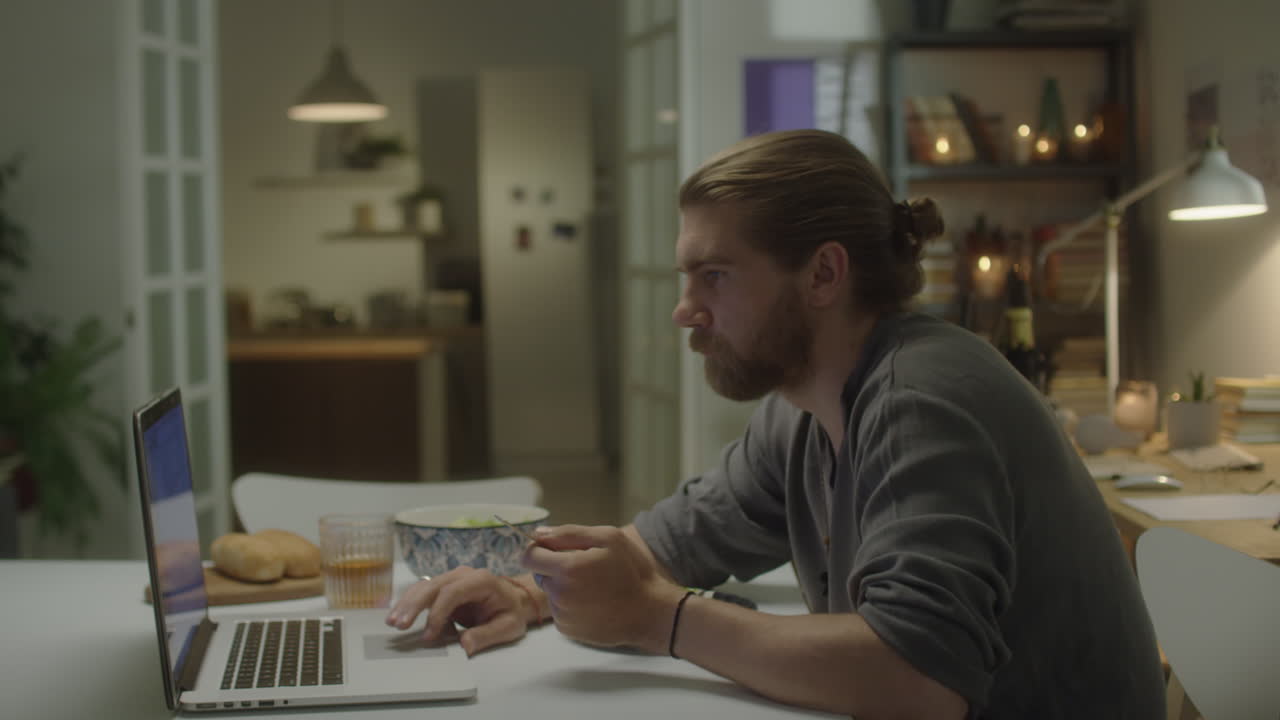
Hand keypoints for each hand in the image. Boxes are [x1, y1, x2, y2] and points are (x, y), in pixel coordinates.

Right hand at [384, 566, 535, 655]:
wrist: (515, 600)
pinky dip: (409, 603)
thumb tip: (464, 645)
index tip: (429, 635)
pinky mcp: (444, 587)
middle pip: (433, 586)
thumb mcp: (508, 627)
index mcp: (481, 580)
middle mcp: (463, 575)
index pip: (453, 592)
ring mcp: (452, 579)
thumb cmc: (512, 612)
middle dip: (414, 605)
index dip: (438, 613)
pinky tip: (397, 616)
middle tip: (399, 625)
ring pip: (423, 587)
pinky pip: (423, 593)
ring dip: (407, 604)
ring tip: (392, 622)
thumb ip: (487, 635)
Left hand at [523, 524, 686, 653]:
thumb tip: (538, 533)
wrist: (649, 612)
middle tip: (582, 567)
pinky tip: (592, 602)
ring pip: (550, 593)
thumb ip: (569, 533)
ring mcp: (562, 615)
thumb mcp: (609, 539)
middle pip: (539, 574)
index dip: (539, 549)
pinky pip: (559, 610)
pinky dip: (569, 605)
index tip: (554, 549)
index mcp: (567, 568)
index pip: (529, 556)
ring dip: (563, 586)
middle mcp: (559, 594)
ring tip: (592, 587)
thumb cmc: (632, 571)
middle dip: (553, 567)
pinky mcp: (567, 630)